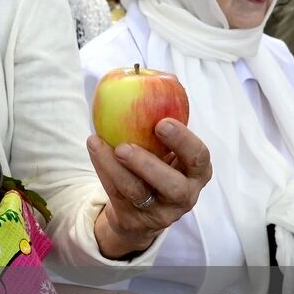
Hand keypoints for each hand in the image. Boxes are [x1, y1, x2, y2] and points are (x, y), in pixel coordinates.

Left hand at [90, 117, 210, 257]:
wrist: (141, 209)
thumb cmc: (158, 163)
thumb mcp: (168, 147)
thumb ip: (165, 118)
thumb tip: (152, 73)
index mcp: (197, 171)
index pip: (199, 157)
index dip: (183, 141)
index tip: (162, 122)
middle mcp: (185, 194)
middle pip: (174, 186)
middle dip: (149, 165)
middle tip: (124, 146)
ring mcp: (161, 212)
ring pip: (138, 192)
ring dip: (116, 168)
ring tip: (100, 143)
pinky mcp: (136, 220)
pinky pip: (117, 194)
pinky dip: (103, 169)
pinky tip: (94, 147)